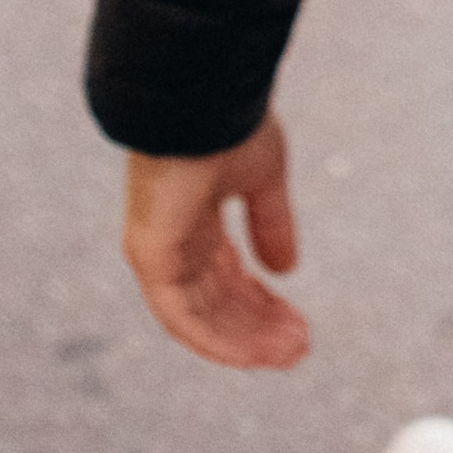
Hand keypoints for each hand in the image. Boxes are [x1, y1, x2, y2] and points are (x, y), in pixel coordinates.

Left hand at [121, 112, 308, 371]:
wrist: (201, 98)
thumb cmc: (229, 124)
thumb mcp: (263, 176)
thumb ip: (271, 222)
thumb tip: (286, 269)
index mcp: (195, 219)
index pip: (225, 275)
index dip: (262, 302)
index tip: (298, 324)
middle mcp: (174, 241)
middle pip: (215, 301)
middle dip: (258, 327)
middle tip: (300, 346)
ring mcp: (160, 252)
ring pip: (201, 316)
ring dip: (245, 340)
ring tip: (291, 353)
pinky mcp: (152, 258)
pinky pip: (182, 315)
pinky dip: (219, 338)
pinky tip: (254, 352)